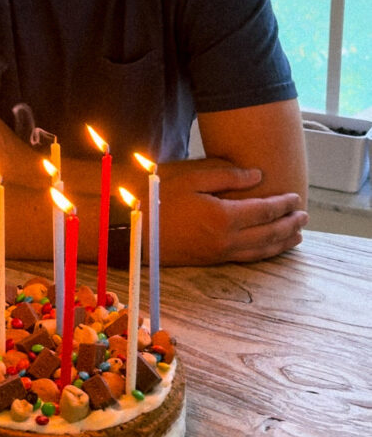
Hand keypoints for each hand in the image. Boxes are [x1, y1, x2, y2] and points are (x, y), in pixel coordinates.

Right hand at [159, 160, 308, 264]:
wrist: (132, 229)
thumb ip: (227, 175)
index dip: (283, 204)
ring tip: (297, 236)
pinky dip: (264, 254)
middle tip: (305, 217)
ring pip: (260, 250)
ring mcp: (218, 253)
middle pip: (268, 233)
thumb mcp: (192, 177)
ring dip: (281, 243)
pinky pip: (246, 258)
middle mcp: (226, 239)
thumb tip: (258, 176)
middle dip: (289, 224)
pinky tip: (269, 249)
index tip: (296, 198)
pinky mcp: (209, 260)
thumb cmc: (158, 198)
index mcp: (224, 216)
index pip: (265, 210)